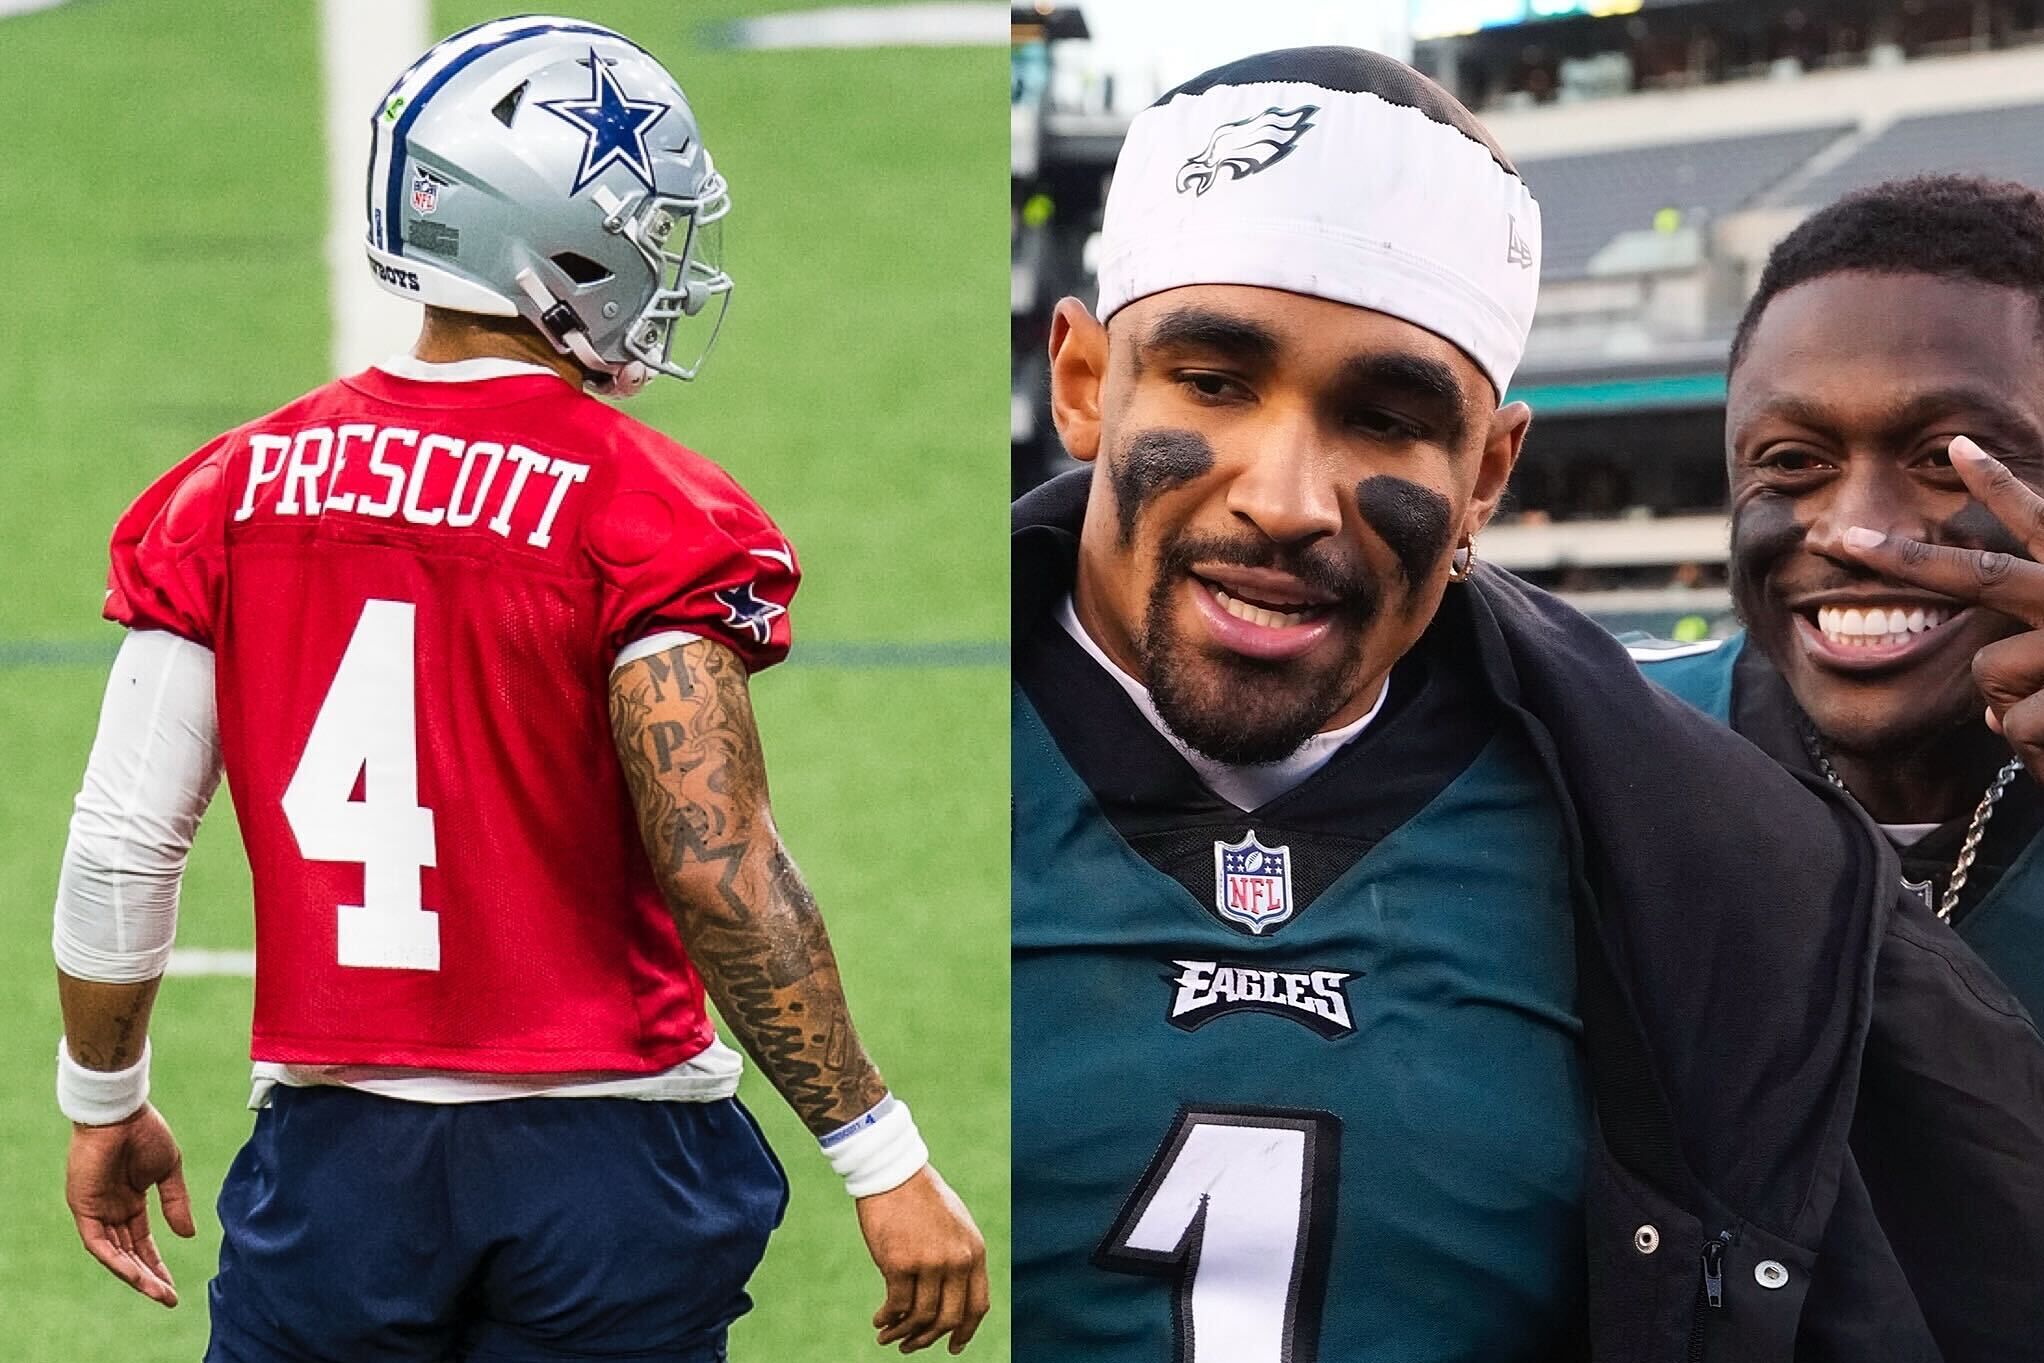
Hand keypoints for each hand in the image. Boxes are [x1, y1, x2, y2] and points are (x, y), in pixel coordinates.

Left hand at [65, 1103, 195, 1307]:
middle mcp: (112, 1211)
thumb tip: (187, 1236)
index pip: (142, 1242)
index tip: (172, 1287)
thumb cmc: (145, 1132)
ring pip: (114, 1254)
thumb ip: (176, 1202)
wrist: (122, 1112)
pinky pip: (98, 1243)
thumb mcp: (168, 1171)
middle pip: (129, 1254)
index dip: (158, 1265)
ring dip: (135, 1275)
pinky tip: (135, 1274)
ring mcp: (96, 1211)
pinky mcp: (84, 1208)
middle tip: (168, 1298)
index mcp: (131, 1202)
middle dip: (149, 1277)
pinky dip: (116, 1260)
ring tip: (157, 1292)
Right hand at [858, 1164, 989, 1353]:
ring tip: (888, 1336)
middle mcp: (957, 1260)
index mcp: (974, 1251)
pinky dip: (888, 1319)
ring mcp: (930, 1263)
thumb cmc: (921, 1197)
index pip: (977, 1306)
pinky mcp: (900, 1263)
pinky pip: (897, 1306)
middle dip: (928, 1339)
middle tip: (911, 1346)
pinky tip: (880, 1320)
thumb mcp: (955, 1224)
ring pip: (921, 1317)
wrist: (893, 1171)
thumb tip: (950, 1295)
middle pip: (949, 1318)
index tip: (953, 1347)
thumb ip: (959, 1256)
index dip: (966, 1332)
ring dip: (903, 1333)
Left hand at [1838, 435, 2043, 784]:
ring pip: (1988, 670)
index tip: (1959, 446)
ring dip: (2016, 706)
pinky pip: (2011, 724)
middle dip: (1909, 559)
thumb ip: (2041, 659)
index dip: (1999, 485)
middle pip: (1983, 575)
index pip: (2041, 522)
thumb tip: (1993, 715)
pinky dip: (2034, 749)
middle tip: (1847, 540)